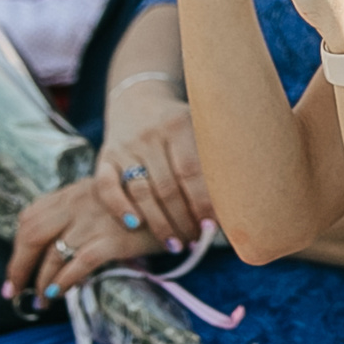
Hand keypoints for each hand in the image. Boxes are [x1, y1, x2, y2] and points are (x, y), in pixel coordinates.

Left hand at [4, 181, 156, 306]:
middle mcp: (79, 201)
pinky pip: (78, 264)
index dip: (18, 246)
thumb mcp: (109, 200)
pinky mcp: (112, 239)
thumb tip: (60, 249)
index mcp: (75, 190)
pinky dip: (64, 281)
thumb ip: (84, 216)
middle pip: (31, 234)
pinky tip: (58, 294)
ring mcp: (94, 220)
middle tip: (13, 291)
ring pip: (53, 254)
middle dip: (18, 267)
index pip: (32, 215)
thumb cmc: (149, 206)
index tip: (15, 269)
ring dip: (41, 283)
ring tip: (41, 302)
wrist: (185, 203)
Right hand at [94, 80, 211, 250]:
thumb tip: (239, 201)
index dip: (203, 203)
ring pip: (141, 193)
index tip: (213, 227)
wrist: (138, 99)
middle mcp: (150, 134)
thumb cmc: (179, 125)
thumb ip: (214, 157)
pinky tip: (135, 226)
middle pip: (167, 187)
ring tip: (175, 245)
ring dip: (159, 224)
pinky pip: (107, 187)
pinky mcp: (105, 156)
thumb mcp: (198, 127)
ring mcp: (126, 146)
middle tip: (196, 240)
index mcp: (179, 124)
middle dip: (183, 220)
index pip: (192, 171)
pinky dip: (120, 208)